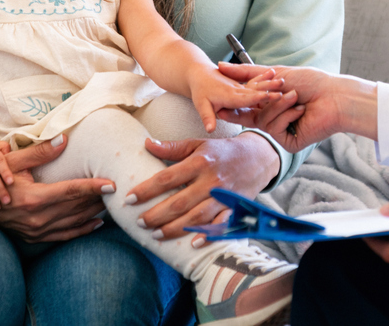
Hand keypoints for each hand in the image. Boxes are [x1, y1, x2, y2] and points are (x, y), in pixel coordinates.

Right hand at [0, 135, 113, 243]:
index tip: (111, 183)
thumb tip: (63, 139)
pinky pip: (64, 236)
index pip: (71, 192)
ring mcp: (36, 230)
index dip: (93, 187)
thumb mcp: (12, 161)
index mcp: (33, 198)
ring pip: (73, 222)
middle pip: (76, 208)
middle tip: (120, 190)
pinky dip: (82, 230)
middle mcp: (37, 218)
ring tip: (112, 203)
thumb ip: (39, 152)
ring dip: (94, 213)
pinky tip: (97, 223)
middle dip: (99, 199)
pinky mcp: (35, 237)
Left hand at [127, 132, 279, 244]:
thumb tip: (146, 144)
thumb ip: (172, 147)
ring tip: (156, 235)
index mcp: (200, 162)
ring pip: (196, 216)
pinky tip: (193, 243)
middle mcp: (211, 180)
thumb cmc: (222, 151)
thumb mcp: (198, 144)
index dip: (147, 189)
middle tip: (139, 222)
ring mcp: (224, 196)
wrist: (258, 157)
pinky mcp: (235, 208)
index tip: (129, 198)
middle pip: (179, 202)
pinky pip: (221, 225)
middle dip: (157, 214)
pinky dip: (208, 235)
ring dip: (175, 228)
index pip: (167, 177)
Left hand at [187, 66, 280, 132]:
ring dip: (270, 82)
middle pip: (256, 90)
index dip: (258, 97)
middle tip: (283, 87)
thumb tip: (209, 129)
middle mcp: (237, 89)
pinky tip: (273, 73)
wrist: (199, 73)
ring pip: (257, 84)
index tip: (270, 96)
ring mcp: (241, 86)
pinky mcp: (242, 84)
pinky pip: (255, 80)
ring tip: (282, 79)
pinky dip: (265, 76)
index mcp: (230, 96)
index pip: (247, 98)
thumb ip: (208, 116)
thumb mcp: (201, 104)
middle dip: (270, 90)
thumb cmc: (200, 90)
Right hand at [218, 63, 371, 152]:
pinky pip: (274, 129)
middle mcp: (273, 118)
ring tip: (294, 95)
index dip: (233, 101)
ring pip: (262, 120)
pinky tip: (300, 110)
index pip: (245, 105)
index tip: (218, 97)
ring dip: (278, 105)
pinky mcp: (288, 141)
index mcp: (269, 104)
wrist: (334, 96)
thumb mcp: (275, 72)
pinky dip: (286, 115)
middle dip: (247, 105)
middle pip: (249, 115)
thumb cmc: (310, 82)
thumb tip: (220, 66)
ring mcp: (280, 131)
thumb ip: (246, 72)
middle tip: (236, 100)